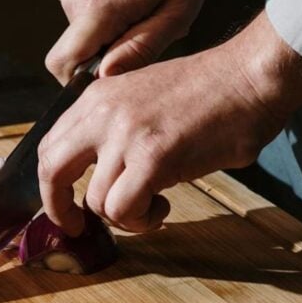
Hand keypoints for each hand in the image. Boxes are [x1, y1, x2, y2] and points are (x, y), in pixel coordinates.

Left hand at [38, 12, 301, 234]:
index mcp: (97, 97)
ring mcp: (125, 135)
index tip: (65, 204)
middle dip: (58, 208)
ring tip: (154, 204)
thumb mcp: (143, 97)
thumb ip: (114, 127)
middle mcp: (102, 113)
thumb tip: (98, 170)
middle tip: (78, 226)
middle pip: (52, 172)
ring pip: (97, 202)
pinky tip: (163, 206)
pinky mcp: (152, 158)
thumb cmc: (210, 91)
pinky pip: (124, 210)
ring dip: (125, 216)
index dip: (51, 183)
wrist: (251, 76)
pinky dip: (142, 220)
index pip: (50, 145)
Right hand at [45, 0, 212, 82]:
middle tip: (142, 28)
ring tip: (138, 4)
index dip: (79, 82)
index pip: (63, 63)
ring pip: (79, 33)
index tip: (109, 75)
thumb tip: (106, 76)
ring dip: (107, 30)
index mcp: (102, 4)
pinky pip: (78, 12)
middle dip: (105, 52)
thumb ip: (143, 47)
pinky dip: (101, 12)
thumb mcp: (180, 7)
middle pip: (75, 51)